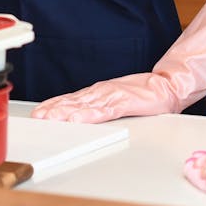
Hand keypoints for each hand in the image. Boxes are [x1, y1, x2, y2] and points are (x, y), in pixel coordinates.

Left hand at [31, 73, 174, 122]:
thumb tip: (82, 112)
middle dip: (55, 109)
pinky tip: (78, 119)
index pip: (72, 98)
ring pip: (85, 106)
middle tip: (38, 117)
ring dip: (66, 112)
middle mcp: (103, 93)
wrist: (167, 86)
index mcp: (100, 92)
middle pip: (74, 102)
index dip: (55, 104)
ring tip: (51, 118)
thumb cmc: (144, 93)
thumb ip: (101, 105)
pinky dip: (89, 115)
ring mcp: (112, 97)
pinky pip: (104, 111)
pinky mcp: (124, 104)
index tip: (39, 111)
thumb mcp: (117, 97)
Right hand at [32, 0, 205, 122]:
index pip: (133, 95)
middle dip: (82, 110)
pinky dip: (104, 105)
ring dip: (83, 110)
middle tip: (49, 117)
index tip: (78, 105)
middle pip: (119, 101)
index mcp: (180, 79)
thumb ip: (202, 44)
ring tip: (51, 116)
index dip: (103, 102)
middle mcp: (176, 87)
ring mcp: (178, 86)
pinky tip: (79, 110)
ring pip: (120, 103)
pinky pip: (136, 98)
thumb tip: (205, 37)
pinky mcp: (181, 82)